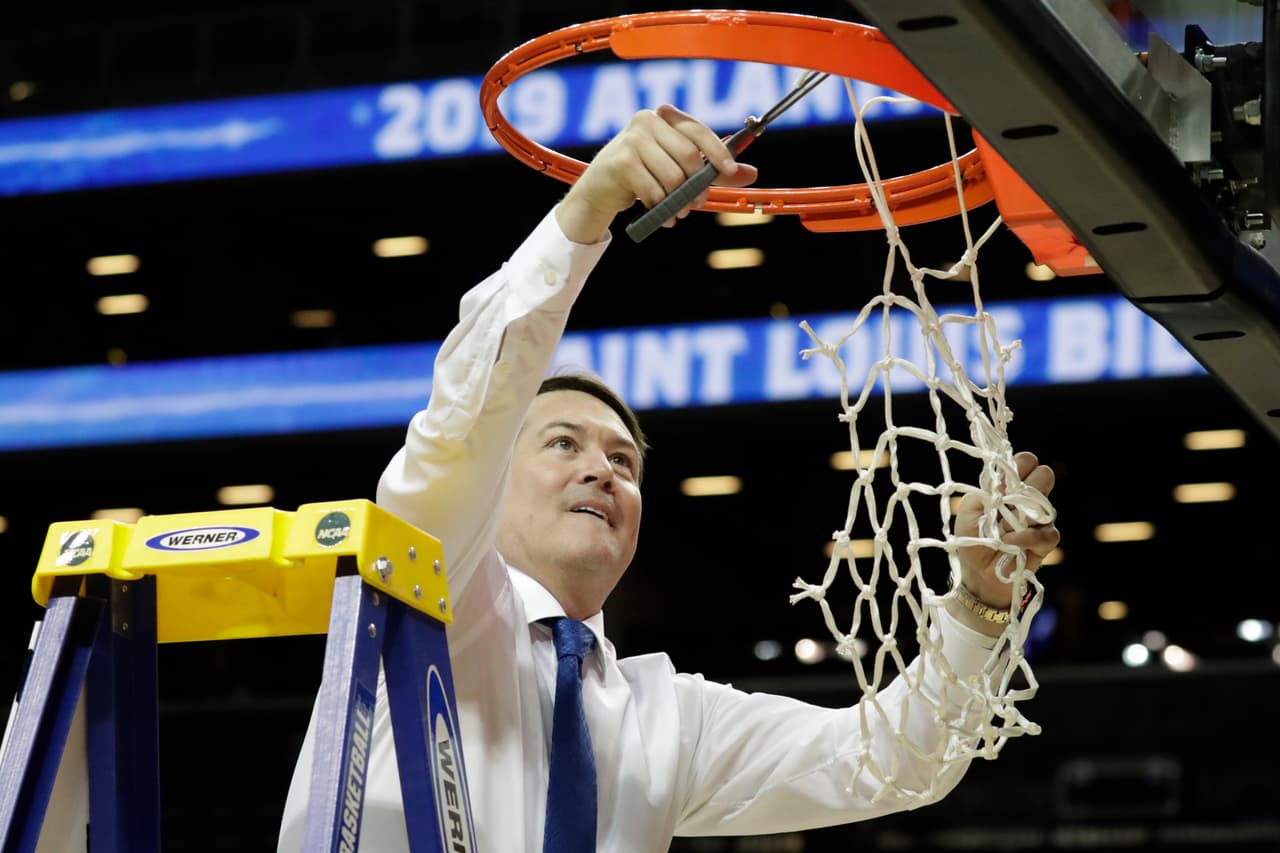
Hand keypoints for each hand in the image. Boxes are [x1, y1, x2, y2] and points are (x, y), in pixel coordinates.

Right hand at [556, 104, 758, 243]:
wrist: (601, 189)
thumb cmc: (643, 175)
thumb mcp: (680, 170)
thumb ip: (713, 170)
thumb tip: (751, 172)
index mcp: (665, 117)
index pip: (698, 131)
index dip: (717, 151)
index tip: (728, 170)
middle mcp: (648, 120)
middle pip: (688, 157)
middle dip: (696, 186)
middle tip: (696, 204)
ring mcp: (632, 139)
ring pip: (672, 177)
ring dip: (678, 201)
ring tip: (675, 212)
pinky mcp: (621, 161)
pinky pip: (654, 191)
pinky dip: (660, 208)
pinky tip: (659, 214)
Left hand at [951, 451, 1059, 635]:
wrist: (977, 574)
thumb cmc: (971, 539)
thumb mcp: (969, 511)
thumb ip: (984, 493)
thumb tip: (1004, 485)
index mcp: (1008, 488)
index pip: (1025, 463)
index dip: (1022, 463)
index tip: (1010, 472)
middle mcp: (1026, 501)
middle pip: (1044, 476)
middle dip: (1031, 481)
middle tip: (1013, 496)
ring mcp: (1038, 521)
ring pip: (1046, 504)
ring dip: (1024, 513)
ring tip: (1006, 525)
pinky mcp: (1045, 542)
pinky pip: (1047, 533)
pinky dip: (1027, 537)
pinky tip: (1011, 542)